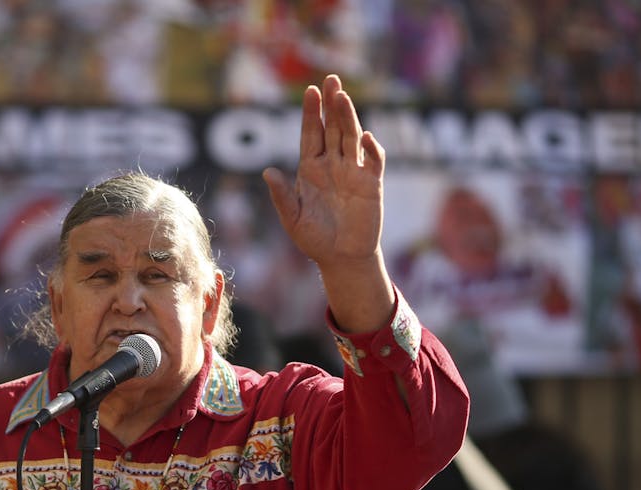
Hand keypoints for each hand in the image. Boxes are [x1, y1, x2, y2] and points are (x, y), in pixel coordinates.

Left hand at [263, 74, 392, 334]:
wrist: (341, 259)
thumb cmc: (314, 239)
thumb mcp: (292, 219)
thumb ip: (282, 195)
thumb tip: (267, 172)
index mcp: (311, 168)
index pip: (311, 134)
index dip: (311, 113)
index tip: (309, 91)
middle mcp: (333, 164)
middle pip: (332, 127)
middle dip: (332, 104)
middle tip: (331, 79)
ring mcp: (353, 171)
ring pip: (351, 137)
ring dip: (348, 117)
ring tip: (343, 96)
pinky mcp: (371, 184)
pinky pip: (374, 161)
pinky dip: (371, 148)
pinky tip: (364, 138)